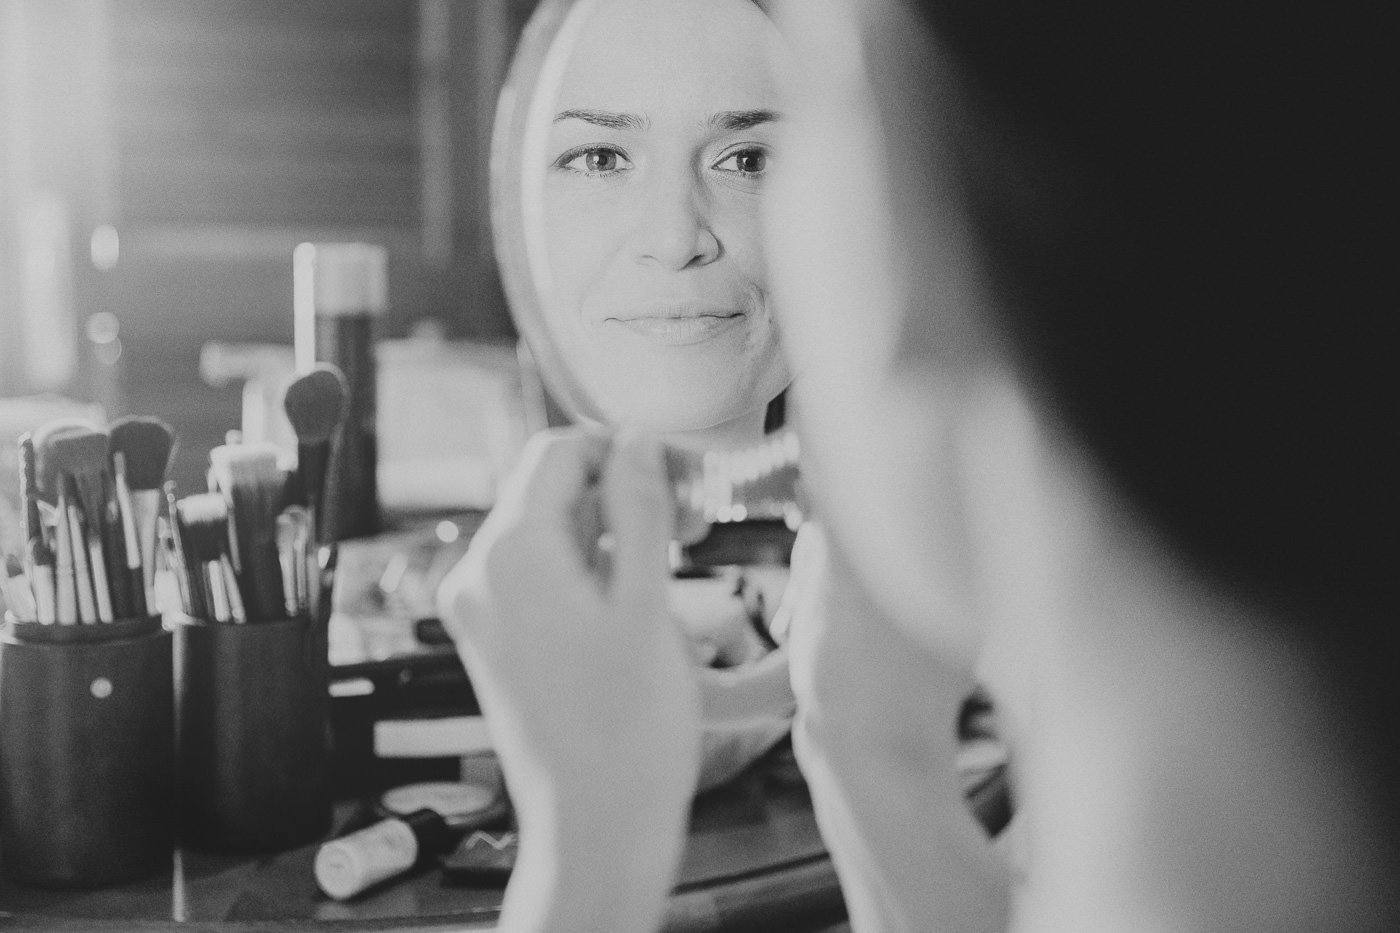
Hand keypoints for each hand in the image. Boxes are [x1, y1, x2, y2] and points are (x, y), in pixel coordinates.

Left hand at [437, 428, 699, 932]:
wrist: (596, 827)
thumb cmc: (628, 729)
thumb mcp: (647, 603)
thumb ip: (640, 508)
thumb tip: (636, 439)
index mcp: (510, 554)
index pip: (558, 452)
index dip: (623, 449)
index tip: (680, 471)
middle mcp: (479, 574)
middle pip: (551, 491)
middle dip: (622, 492)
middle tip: (693, 520)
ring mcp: (481, 609)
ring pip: (549, 532)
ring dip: (611, 531)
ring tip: (674, 561)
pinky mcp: (494, 638)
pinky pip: (540, 574)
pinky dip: (589, 568)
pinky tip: (635, 597)